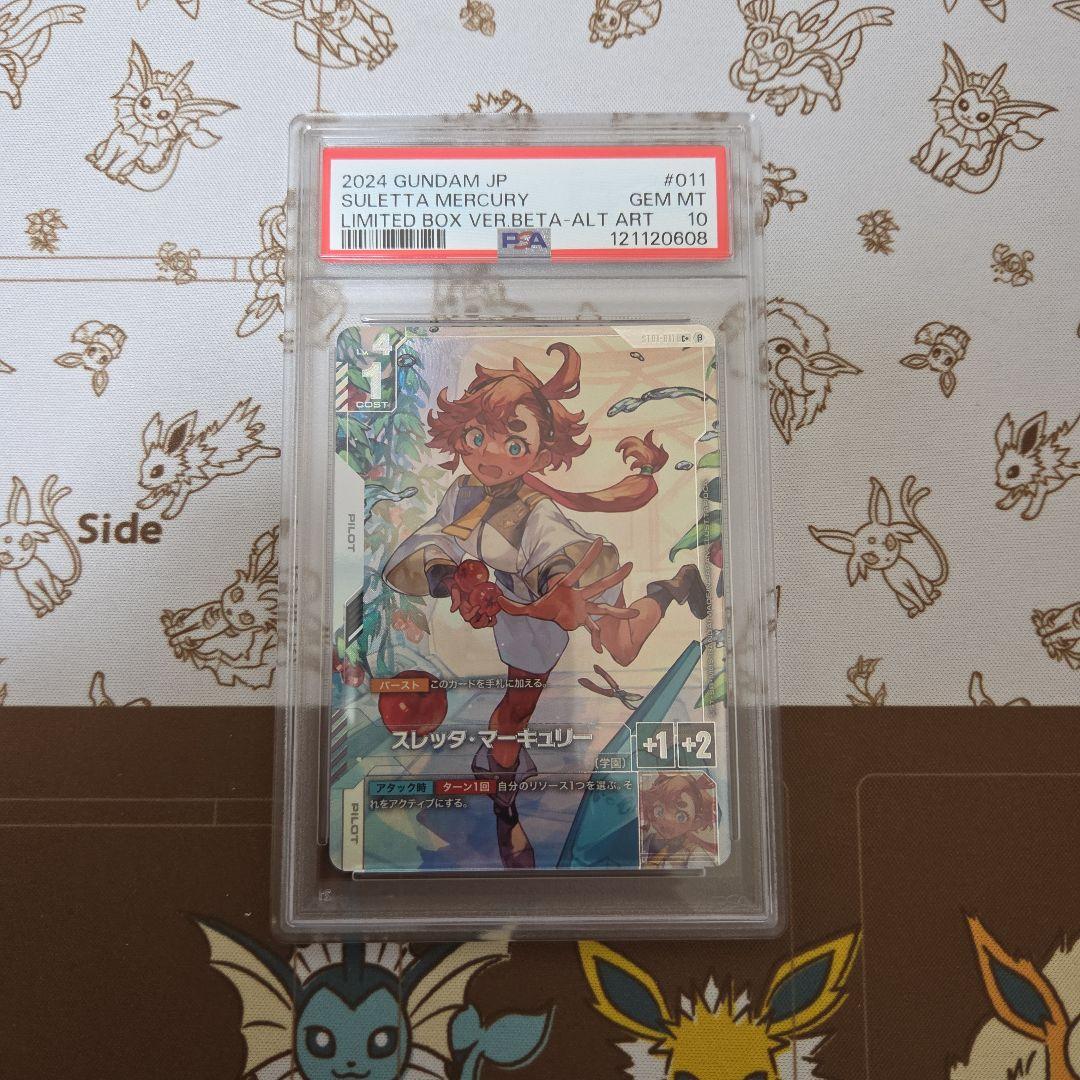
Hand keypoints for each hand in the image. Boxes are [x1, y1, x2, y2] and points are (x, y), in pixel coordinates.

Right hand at [449, 560, 500, 628]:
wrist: (464, 582)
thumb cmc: (460, 586)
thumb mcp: (456, 590)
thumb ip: (455, 599)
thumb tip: (453, 610)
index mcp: (464, 610)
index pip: (468, 618)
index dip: (473, 614)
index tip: (478, 606)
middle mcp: (471, 613)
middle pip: (476, 624)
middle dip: (482, 622)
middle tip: (485, 614)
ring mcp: (478, 612)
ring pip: (483, 623)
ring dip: (488, 622)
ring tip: (491, 616)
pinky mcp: (484, 609)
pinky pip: (489, 619)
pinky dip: (492, 620)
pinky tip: (494, 615)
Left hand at [497, 538, 636, 652]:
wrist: (548, 618)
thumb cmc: (541, 606)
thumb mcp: (525, 607)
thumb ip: (512, 604)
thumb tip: (496, 599)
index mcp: (568, 587)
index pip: (579, 568)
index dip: (589, 555)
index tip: (600, 540)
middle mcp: (580, 596)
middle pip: (600, 585)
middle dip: (615, 577)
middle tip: (632, 566)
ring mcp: (584, 608)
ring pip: (604, 608)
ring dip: (619, 611)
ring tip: (637, 613)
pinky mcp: (583, 621)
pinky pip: (593, 630)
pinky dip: (596, 640)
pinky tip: (602, 651)